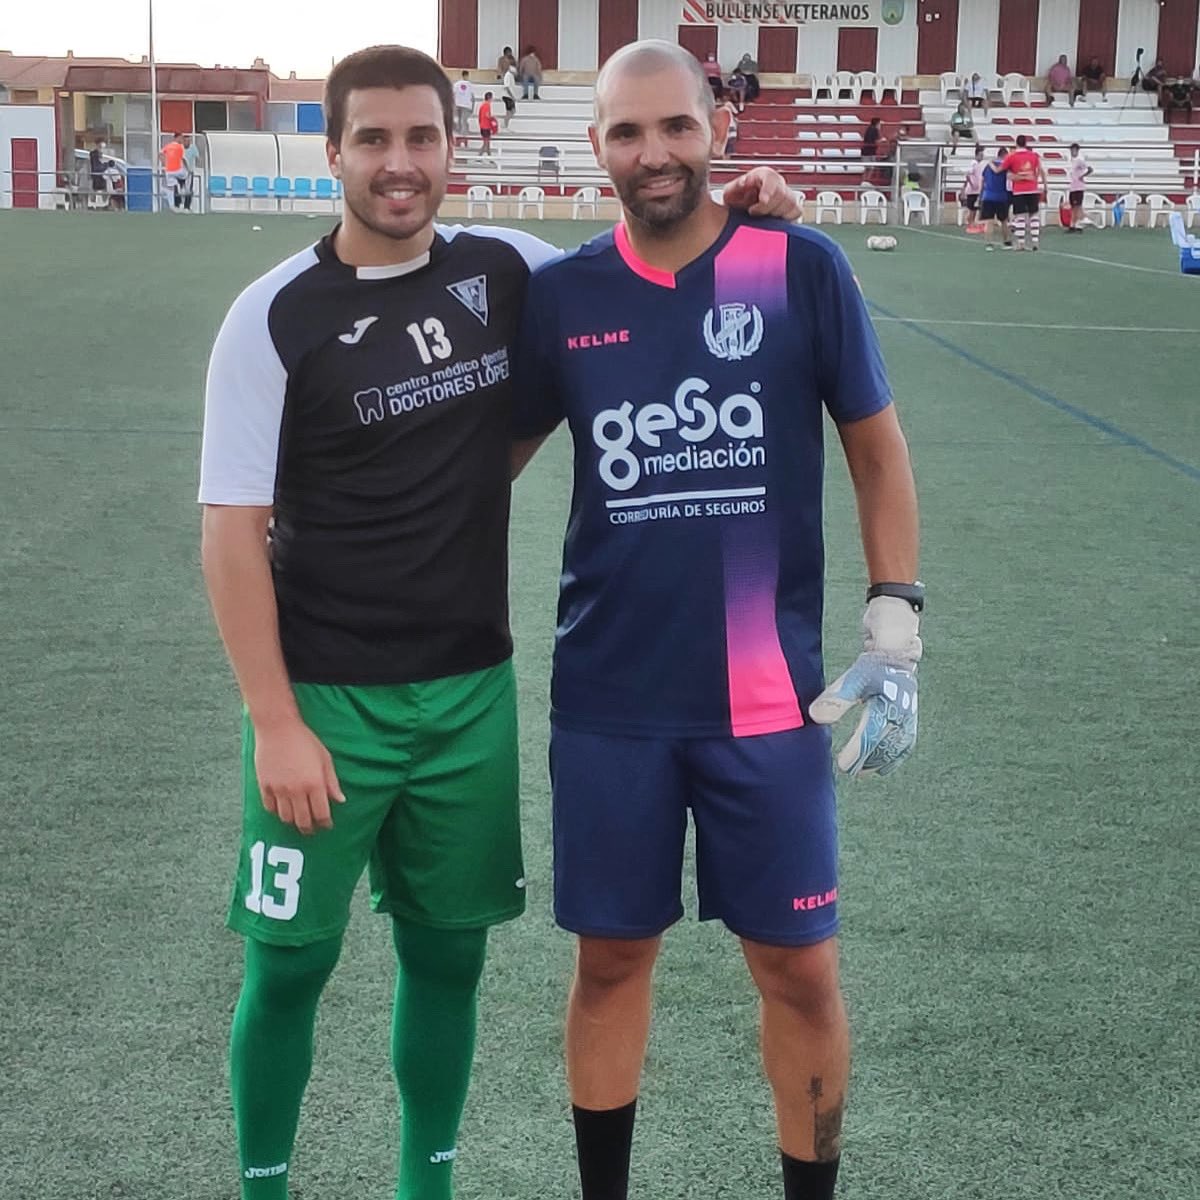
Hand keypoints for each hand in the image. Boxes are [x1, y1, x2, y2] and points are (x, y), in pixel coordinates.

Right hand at [253, 717, 344, 834]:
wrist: (278, 727)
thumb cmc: (305, 740)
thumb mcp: (325, 758)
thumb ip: (332, 782)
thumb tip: (340, 800)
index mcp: (314, 783)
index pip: (321, 814)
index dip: (325, 823)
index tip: (326, 825)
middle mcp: (296, 790)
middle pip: (303, 820)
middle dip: (309, 828)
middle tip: (312, 829)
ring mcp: (278, 789)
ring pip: (285, 818)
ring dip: (293, 822)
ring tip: (298, 820)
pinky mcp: (264, 785)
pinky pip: (269, 807)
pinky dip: (276, 811)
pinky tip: (283, 809)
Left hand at [722, 167, 802, 219]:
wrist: (740, 210)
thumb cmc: (736, 200)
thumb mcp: (730, 192)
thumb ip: (735, 187)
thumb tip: (743, 182)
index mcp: (763, 175)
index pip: (771, 178)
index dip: (768, 190)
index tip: (763, 200)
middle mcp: (777, 182)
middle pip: (782, 193)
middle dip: (767, 207)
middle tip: (753, 212)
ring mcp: (786, 194)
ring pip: (791, 203)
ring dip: (776, 213)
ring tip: (763, 216)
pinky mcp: (791, 207)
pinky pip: (797, 211)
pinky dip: (788, 217)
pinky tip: (775, 219)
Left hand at [809, 597, 921, 776]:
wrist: (898, 641)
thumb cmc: (875, 658)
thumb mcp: (854, 676)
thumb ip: (837, 698)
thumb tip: (817, 718)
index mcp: (887, 705)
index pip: (870, 736)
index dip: (857, 753)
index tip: (843, 765)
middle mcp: (901, 713)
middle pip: (886, 745)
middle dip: (869, 760)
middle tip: (852, 772)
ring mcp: (908, 713)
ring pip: (899, 744)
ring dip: (885, 759)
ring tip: (870, 772)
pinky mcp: (909, 711)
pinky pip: (906, 738)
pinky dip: (897, 752)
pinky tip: (888, 761)